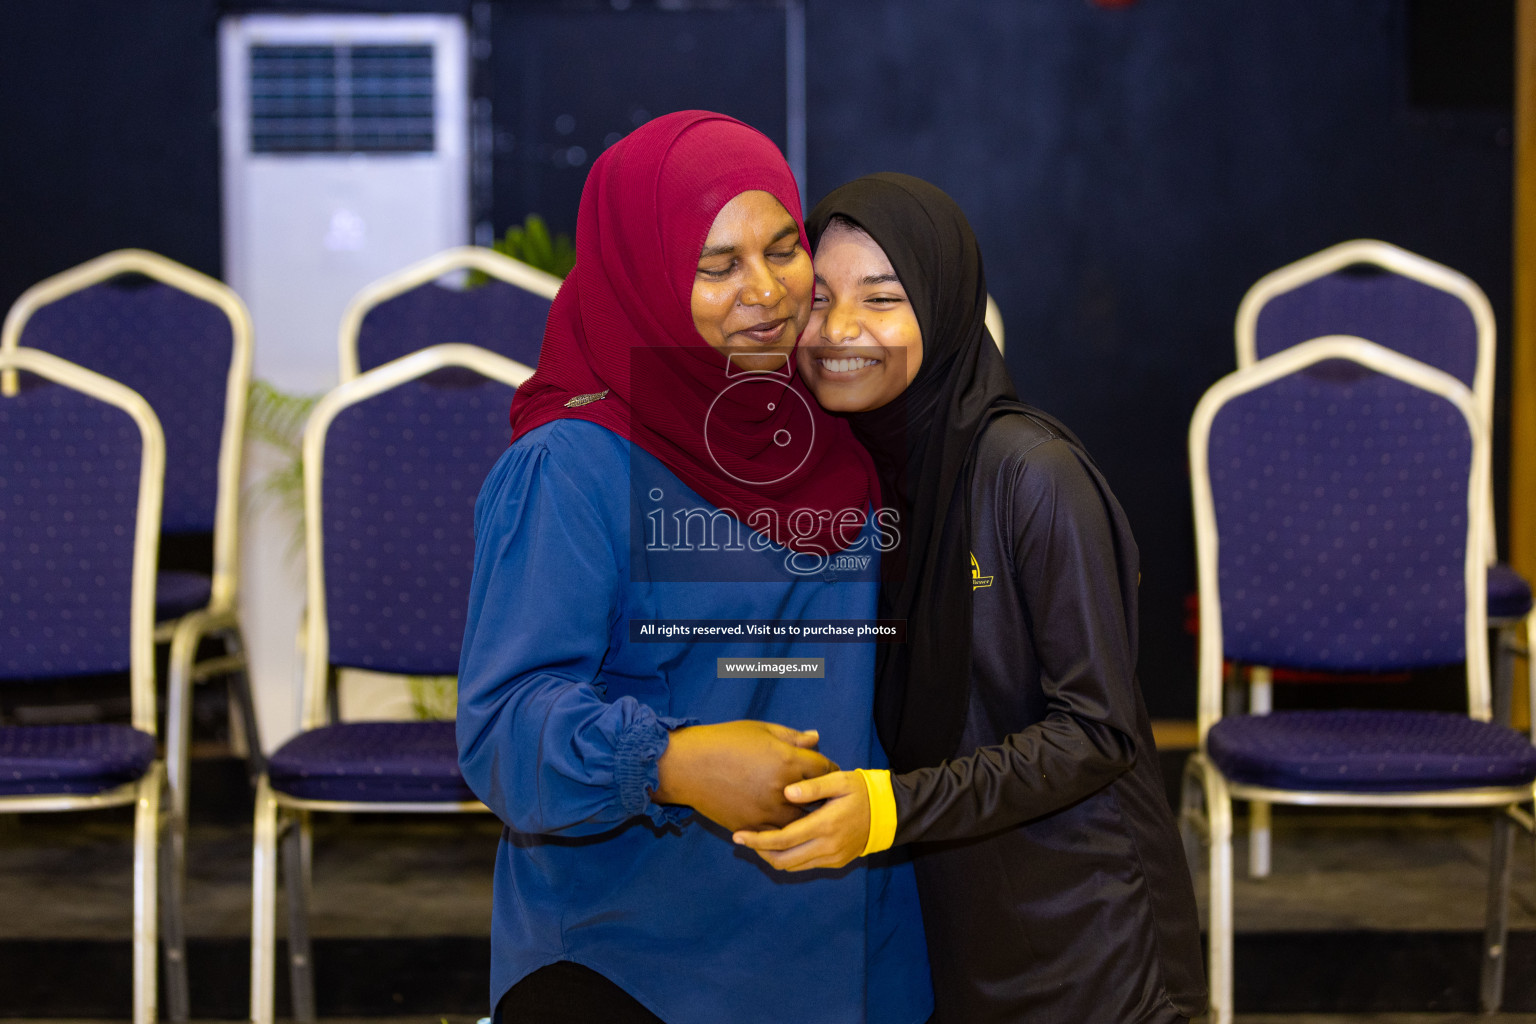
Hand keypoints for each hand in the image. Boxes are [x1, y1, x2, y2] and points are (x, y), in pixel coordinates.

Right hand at [652, 720, 838, 831]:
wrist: (687, 766)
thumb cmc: (725, 741)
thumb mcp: (761, 730)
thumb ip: (792, 737)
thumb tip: (817, 738)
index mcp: (788, 760)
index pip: (825, 768)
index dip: (830, 769)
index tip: (829, 773)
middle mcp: (782, 789)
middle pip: (819, 800)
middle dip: (824, 797)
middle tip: (827, 797)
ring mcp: (767, 812)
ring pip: (801, 823)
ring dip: (806, 819)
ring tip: (809, 815)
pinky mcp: (752, 827)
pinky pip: (777, 837)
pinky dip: (784, 833)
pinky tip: (785, 827)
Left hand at [730, 770, 869, 870]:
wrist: (889, 813)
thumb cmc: (861, 791)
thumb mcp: (839, 781)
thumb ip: (813, 787)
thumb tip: (786, 792)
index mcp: (825, 825)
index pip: (783, 839)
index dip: (757, 840)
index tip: (738, 836)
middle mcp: (827, 846)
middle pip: (782, 859)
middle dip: (759, 851)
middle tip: (742, 839)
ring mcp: (832, 857)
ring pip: (792, 866)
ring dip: (772, 856)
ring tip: (758, 841)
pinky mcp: (836, 862)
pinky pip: (804, 866)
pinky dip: (788, 858)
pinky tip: (780, 844)